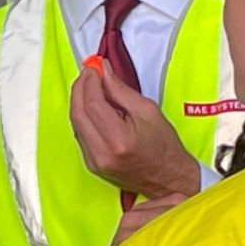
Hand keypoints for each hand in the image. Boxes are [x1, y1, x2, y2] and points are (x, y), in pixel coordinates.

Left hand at [70, 65, 200, 199]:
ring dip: (79, 100)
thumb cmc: (164, 146)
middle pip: (78, 113)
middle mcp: (102, 154)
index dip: (90, 81)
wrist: (168, 178)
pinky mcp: (91, 165)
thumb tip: (102, 71)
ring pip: (75, 123)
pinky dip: (83, 115)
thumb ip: (120, 90)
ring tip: (91, 84)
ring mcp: (94, 162)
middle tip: (89, 72)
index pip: (92, 104)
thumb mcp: (147, 110)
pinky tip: (92, 104)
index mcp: (119, 140)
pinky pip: (80, 134)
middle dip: (80, 88)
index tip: (94, 66)